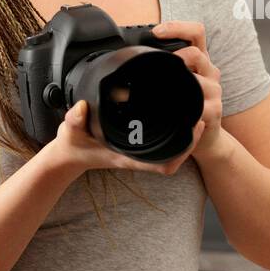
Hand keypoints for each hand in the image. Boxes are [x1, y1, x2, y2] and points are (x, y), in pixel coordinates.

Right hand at [46, 99, 205, 177]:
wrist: (68, 155)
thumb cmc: (72, 145)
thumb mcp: (70, 130)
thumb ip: (74, 119)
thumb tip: (82, 108)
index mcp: (126, 156)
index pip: (165, 162)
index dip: (185, 149)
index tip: (195, 127)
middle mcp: (136, 156)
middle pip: (175, 155)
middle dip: (191, 139)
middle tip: (201, 115)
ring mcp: (137, 152)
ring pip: (171, 149)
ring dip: (185, 135)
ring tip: (194, 113)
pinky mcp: (136, 145)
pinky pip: (162, 143)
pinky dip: (173, 133)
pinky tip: (176, 115)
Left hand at [152, 20, 225, 160]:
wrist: (207, 136)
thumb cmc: (188, 106)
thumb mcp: (179, 81)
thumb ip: (166, 68)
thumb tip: (132, 57)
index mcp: (200, 60)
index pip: (196, 33)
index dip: (177, 28)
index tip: (156, 32)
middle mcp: (210, 71)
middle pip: (196, 53)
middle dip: (176, 57)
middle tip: (159, 64)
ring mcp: (214, 91)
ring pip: (198, 79)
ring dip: (181, 81)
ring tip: (165, 89)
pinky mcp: (214, 111)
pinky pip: (200, 106)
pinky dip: (186, 108)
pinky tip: (177, 111)